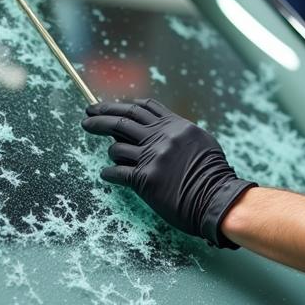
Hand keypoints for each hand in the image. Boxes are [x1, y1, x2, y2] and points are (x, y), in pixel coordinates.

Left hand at [83, 98, 256, 248]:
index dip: (124, 105)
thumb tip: (158, 129)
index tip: (110, 106)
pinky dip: (109, 174)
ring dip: (111, 151)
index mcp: (175, 125)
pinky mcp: (145, 180)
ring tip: (110, 155)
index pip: (144, 107)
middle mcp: (162, 137)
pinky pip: (117, 173)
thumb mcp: (200, 141)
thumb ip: (179, 132)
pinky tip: (105, 175)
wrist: (217, 199)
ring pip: (117, 147)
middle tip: (87, 115)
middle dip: (101, 115)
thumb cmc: (213, 174)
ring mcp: (152, 157)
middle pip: (124, 120)